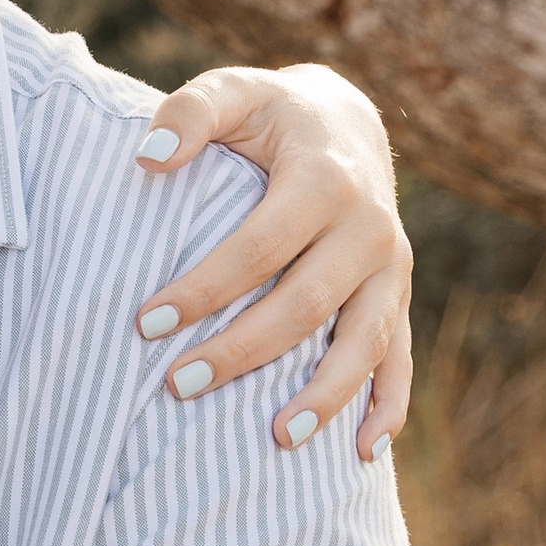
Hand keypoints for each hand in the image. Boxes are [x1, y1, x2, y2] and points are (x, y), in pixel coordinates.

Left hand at [131, 64, 410, 463]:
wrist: (347, 122)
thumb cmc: (271, 116)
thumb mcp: (233, 92)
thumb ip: (189, 112)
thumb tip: (146, 157)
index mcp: (325, 179)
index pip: (259, 247)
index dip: (204, 288)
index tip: (145, 323)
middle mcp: (370, 228)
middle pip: (306, 303)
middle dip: (243, 351)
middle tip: (178, 386)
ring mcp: (392, 268)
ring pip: (364, 342)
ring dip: (323, 395)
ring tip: (276, 440)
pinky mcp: (399, 296)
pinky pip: (400, 358)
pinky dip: (386, 406)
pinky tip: (360, 453)